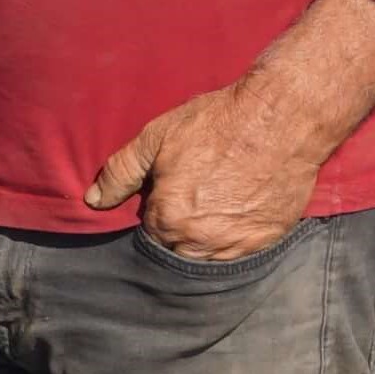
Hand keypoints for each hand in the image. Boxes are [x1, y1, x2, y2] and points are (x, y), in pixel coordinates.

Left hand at [88, 71, 349, 265]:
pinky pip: (240, 253)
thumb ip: (120, 173)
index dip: (158, 211)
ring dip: (206, 239)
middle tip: (196, 195)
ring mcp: (236, 243)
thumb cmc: (217, 122)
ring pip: (209, 255)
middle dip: (180, 229)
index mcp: (168, 219)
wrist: (282, 117)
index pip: (150, 234)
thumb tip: (92, 200)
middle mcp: (200, 240)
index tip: (170, 190)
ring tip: (216, 205)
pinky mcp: (266, 239)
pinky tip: (238, 210)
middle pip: (178, 248)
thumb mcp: (157, 137)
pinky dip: (235, 239)